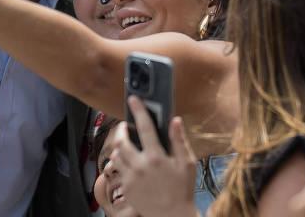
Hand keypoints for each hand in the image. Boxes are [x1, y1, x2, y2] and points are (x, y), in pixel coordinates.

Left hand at [110, 96, 198, 216]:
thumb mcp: (187, 163)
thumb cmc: (182, 189)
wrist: (172, 216)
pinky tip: (128, 162)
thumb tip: (175, 120)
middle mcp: (140, 166)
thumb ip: (179, 141)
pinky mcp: (126, 188)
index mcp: (156, 157)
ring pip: (116, 155)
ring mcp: (130, 178)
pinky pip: (117, 170)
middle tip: (126, 126)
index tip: (133, 99)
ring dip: (119, 146)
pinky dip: (120, 162)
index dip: (138, 110)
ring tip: (126, 144)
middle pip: (121, 141)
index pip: (145, 127)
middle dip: (121, 130)